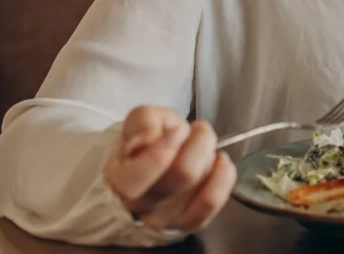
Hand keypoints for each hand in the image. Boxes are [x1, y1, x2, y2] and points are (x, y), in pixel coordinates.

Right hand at [103, 106, 235, 231]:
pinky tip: (220, 161)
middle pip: (183, 176)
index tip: (178, 130)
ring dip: (210, 159)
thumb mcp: (139, 121)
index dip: (164, 148)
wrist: (151, 162)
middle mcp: (141, 207)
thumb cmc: (145, 142)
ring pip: (200, 190)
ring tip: (204, 145)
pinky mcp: (189, 222)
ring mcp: (167, 218)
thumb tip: (149, 139)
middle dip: (199, 143)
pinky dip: (223, 178)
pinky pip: (212, 204)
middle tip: (198, 129)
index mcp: (120, 181)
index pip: (137, 179)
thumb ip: (143, 123)